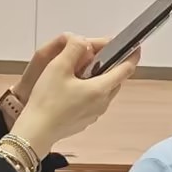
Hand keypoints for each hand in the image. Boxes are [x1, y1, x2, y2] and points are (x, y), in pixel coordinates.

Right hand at [10, 38, 132, 149]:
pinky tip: (73, 88)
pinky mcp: (85, 121)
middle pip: (115, 80)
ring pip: (105, 91)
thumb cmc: (47, 100)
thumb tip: (83, 41)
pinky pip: (94, 102)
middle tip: (98, 55)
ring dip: (100, 79)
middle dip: (111, 66)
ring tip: (82, 70)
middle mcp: (103, 103)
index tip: (135, 47)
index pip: (126, 69)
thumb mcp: (58, 66)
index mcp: (100, 89)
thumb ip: (74, 49)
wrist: (36, 131)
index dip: (132, 56)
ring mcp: (95, 114)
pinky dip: (91, 91)